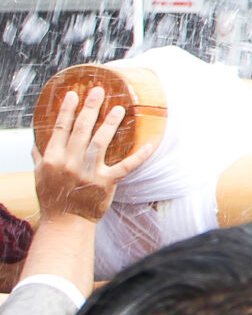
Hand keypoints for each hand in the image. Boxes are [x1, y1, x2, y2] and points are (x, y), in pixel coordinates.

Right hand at [34, 86, 154, 223]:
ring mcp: (88, 173)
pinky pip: (125, 166)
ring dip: (110, 124)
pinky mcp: (106, 183)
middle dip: (90, 109)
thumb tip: (37, 141)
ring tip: (119, 108)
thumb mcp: (40, 177)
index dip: (67, 110)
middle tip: (99, 91)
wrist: (65, 223)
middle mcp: (69, 164)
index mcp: (52, 160)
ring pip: (101, 143)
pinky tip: (150, 144)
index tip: (74, 94)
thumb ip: (39, 157)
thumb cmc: (53, 198)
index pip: (60, 129)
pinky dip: (139, 156)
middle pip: (81, 131)